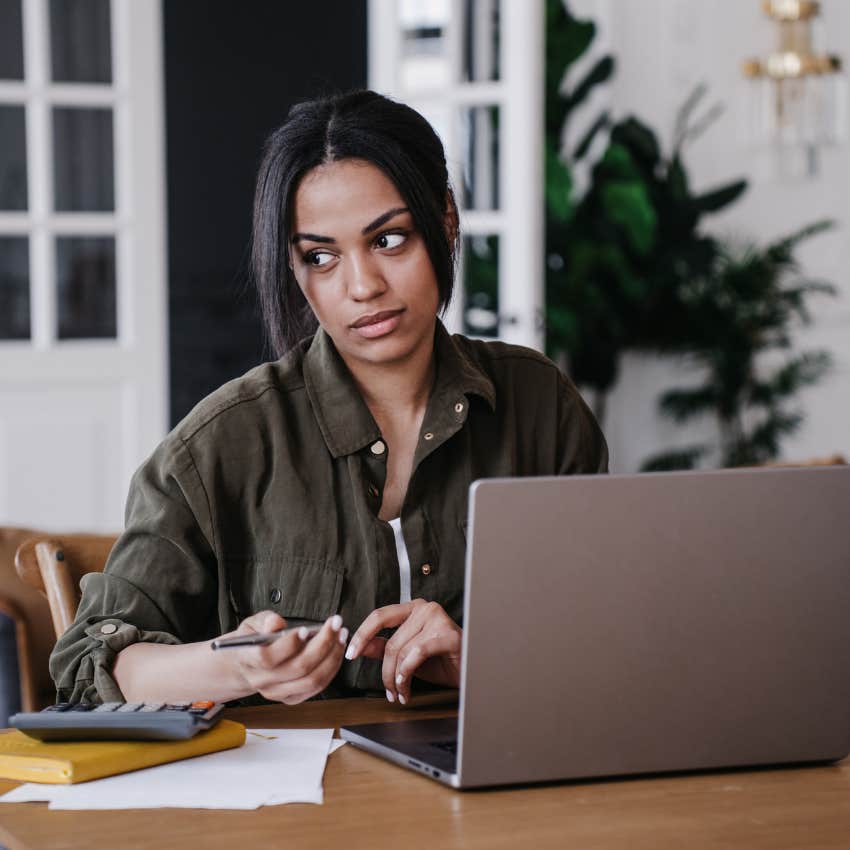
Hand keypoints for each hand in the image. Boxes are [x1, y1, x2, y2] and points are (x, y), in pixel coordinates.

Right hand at [224, 610, 347, 703]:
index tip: (306, 629)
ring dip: (332, 657)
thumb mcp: (251, 625)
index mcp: (248, 661)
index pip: (268, 658)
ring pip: (312, 680)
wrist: (245, 666)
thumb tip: (276, 623)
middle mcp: (263, 681)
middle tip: (335, 624)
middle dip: (322, 644)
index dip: (289, 645)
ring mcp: (277, 693)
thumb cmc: (252, 642)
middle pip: (298, 668)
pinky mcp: (291, 698)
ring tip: (341, 635)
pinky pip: (317, 687)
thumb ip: (264, 621)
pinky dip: (331, 668)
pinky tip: (337, 650)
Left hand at [345, 599, 461, 704]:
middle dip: (384, 672)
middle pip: (390, 642)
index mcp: (413, 609)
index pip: (379, 616)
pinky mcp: (448, 634)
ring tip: (402, 693)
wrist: (471, 673)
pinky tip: (408, 687)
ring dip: (397, 679)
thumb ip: (384, 648)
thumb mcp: (407, 656)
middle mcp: (424, 608)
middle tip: (388, 692)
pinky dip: (407, 673)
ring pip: (402, 651)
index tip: (350, 654)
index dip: (362, 635)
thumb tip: (361, 646)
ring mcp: (437, 618)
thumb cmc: (443, 662)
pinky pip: (417, 653)